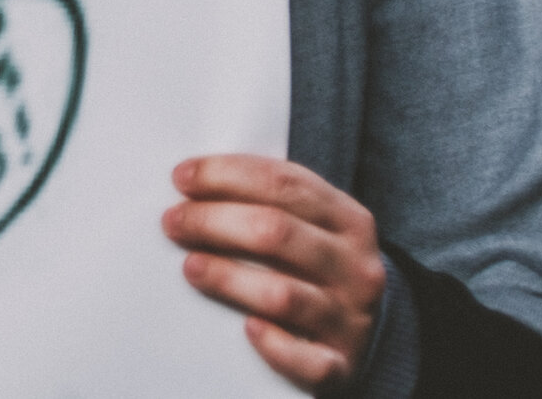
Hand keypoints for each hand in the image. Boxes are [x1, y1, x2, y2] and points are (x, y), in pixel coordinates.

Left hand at [164, 155, 385, 392]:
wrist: (368, 333)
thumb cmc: (316, 266)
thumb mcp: (311, 224)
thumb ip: (267, 200)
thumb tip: (192, 181)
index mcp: (349, 220)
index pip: (285, 184)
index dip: (227, 175)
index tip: (182, 177)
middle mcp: (355, 267)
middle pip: (276, 232)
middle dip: (213, 221)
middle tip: (173, 222)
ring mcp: (352, 318)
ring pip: (283, 294)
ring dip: (228, 277)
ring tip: (190, 266)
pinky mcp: (341, 365)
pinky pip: (308, 360)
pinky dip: (275, 345)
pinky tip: (247, 329)